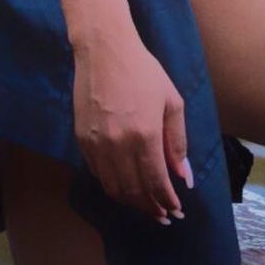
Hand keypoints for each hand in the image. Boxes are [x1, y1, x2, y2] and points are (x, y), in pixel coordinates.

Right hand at [72, 31, 193, 224]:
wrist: (104, 50)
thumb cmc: (143, 71)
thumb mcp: (171, 101)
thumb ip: (178, 142)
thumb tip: (183, 176)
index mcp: (145, 135)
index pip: (156, 182)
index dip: (167, 201)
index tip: (176, 210)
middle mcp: (118, 145)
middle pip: (134, 191)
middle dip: (151, 207)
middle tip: (163, 215)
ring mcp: (97, 144)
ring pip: (113, 188)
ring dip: (131, 202)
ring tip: (145, 205)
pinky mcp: (82, 140)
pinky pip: (97, 173)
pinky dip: (112, 185)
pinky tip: (123, 184)